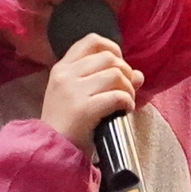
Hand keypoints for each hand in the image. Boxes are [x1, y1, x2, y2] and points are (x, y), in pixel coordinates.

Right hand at [40, 34, 142, 150]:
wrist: (52, 150)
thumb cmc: (66, 125)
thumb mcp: (78, 96)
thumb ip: (105, 80)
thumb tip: (138, 74)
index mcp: (62, 68)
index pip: (91, 41)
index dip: (112, 48)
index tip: (118, 65)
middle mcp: (66, 75)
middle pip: (108, 58)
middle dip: (125, 72)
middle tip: (126, 89)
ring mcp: (73, 91)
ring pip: (115, 75)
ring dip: (128, 88)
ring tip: (126, 102)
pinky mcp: (84, 109)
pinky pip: (117, 96)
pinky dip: (127, 102)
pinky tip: (125, 111)